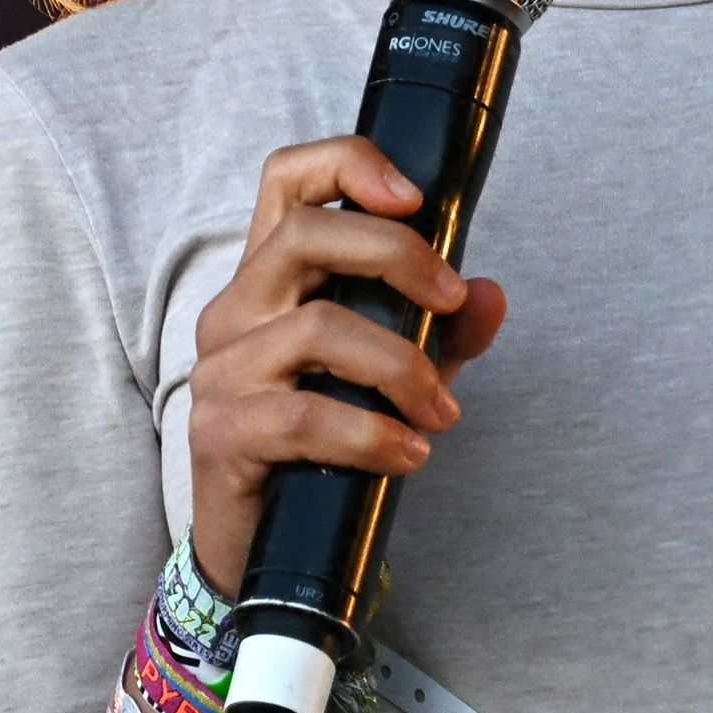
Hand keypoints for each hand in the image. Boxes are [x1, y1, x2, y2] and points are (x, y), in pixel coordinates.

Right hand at [185, 136, 509, 596]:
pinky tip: (405, 453)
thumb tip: (490, 296)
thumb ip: (444, 332)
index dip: (348, 164)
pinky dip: (371, 432)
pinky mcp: (222, 432)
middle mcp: (235, 309)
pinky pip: (305, 415)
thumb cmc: (326, 441)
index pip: (286, 179)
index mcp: (271, 277)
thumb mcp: (398, 374)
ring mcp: (221, 370)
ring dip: (400, 367)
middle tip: (450, 303)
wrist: (265, 547)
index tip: (415, 198)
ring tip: (440, 412)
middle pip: (306, 236)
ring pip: (317, 329)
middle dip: (398, 257)